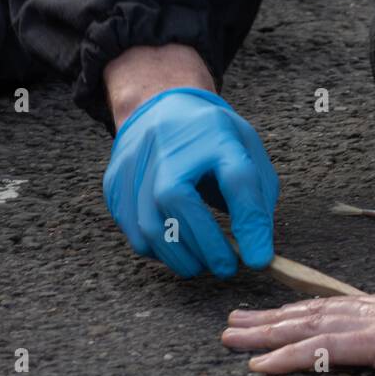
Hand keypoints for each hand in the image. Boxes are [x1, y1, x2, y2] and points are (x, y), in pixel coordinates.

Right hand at [104, 87, 277, 277]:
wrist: (160, 107)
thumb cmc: (213, 138)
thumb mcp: (246, 150)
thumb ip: (257, 195)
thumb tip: (257, 251)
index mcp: (215, 133)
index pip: (237, 178)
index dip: (249, 223)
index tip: (259, 261)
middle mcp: (170, 145)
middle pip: (180, 201)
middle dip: (208, 246)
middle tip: (227, 267)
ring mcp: (136, 164)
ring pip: (150, 225)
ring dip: (182, 256)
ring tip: (203, 263)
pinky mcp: (116, 184)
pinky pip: (134, 232)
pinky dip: (158, 250)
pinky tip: (176, 247)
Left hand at [224, 274, 374, 375]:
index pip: (342, 307)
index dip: (307, 308)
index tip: (280, 311)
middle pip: (316, 312)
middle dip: (273, 317)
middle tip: (235, 320)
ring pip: (309, 326)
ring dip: (267, 331)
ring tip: (233, 335)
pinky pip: (323, 350)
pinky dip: (287, 356)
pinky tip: (261, 361)